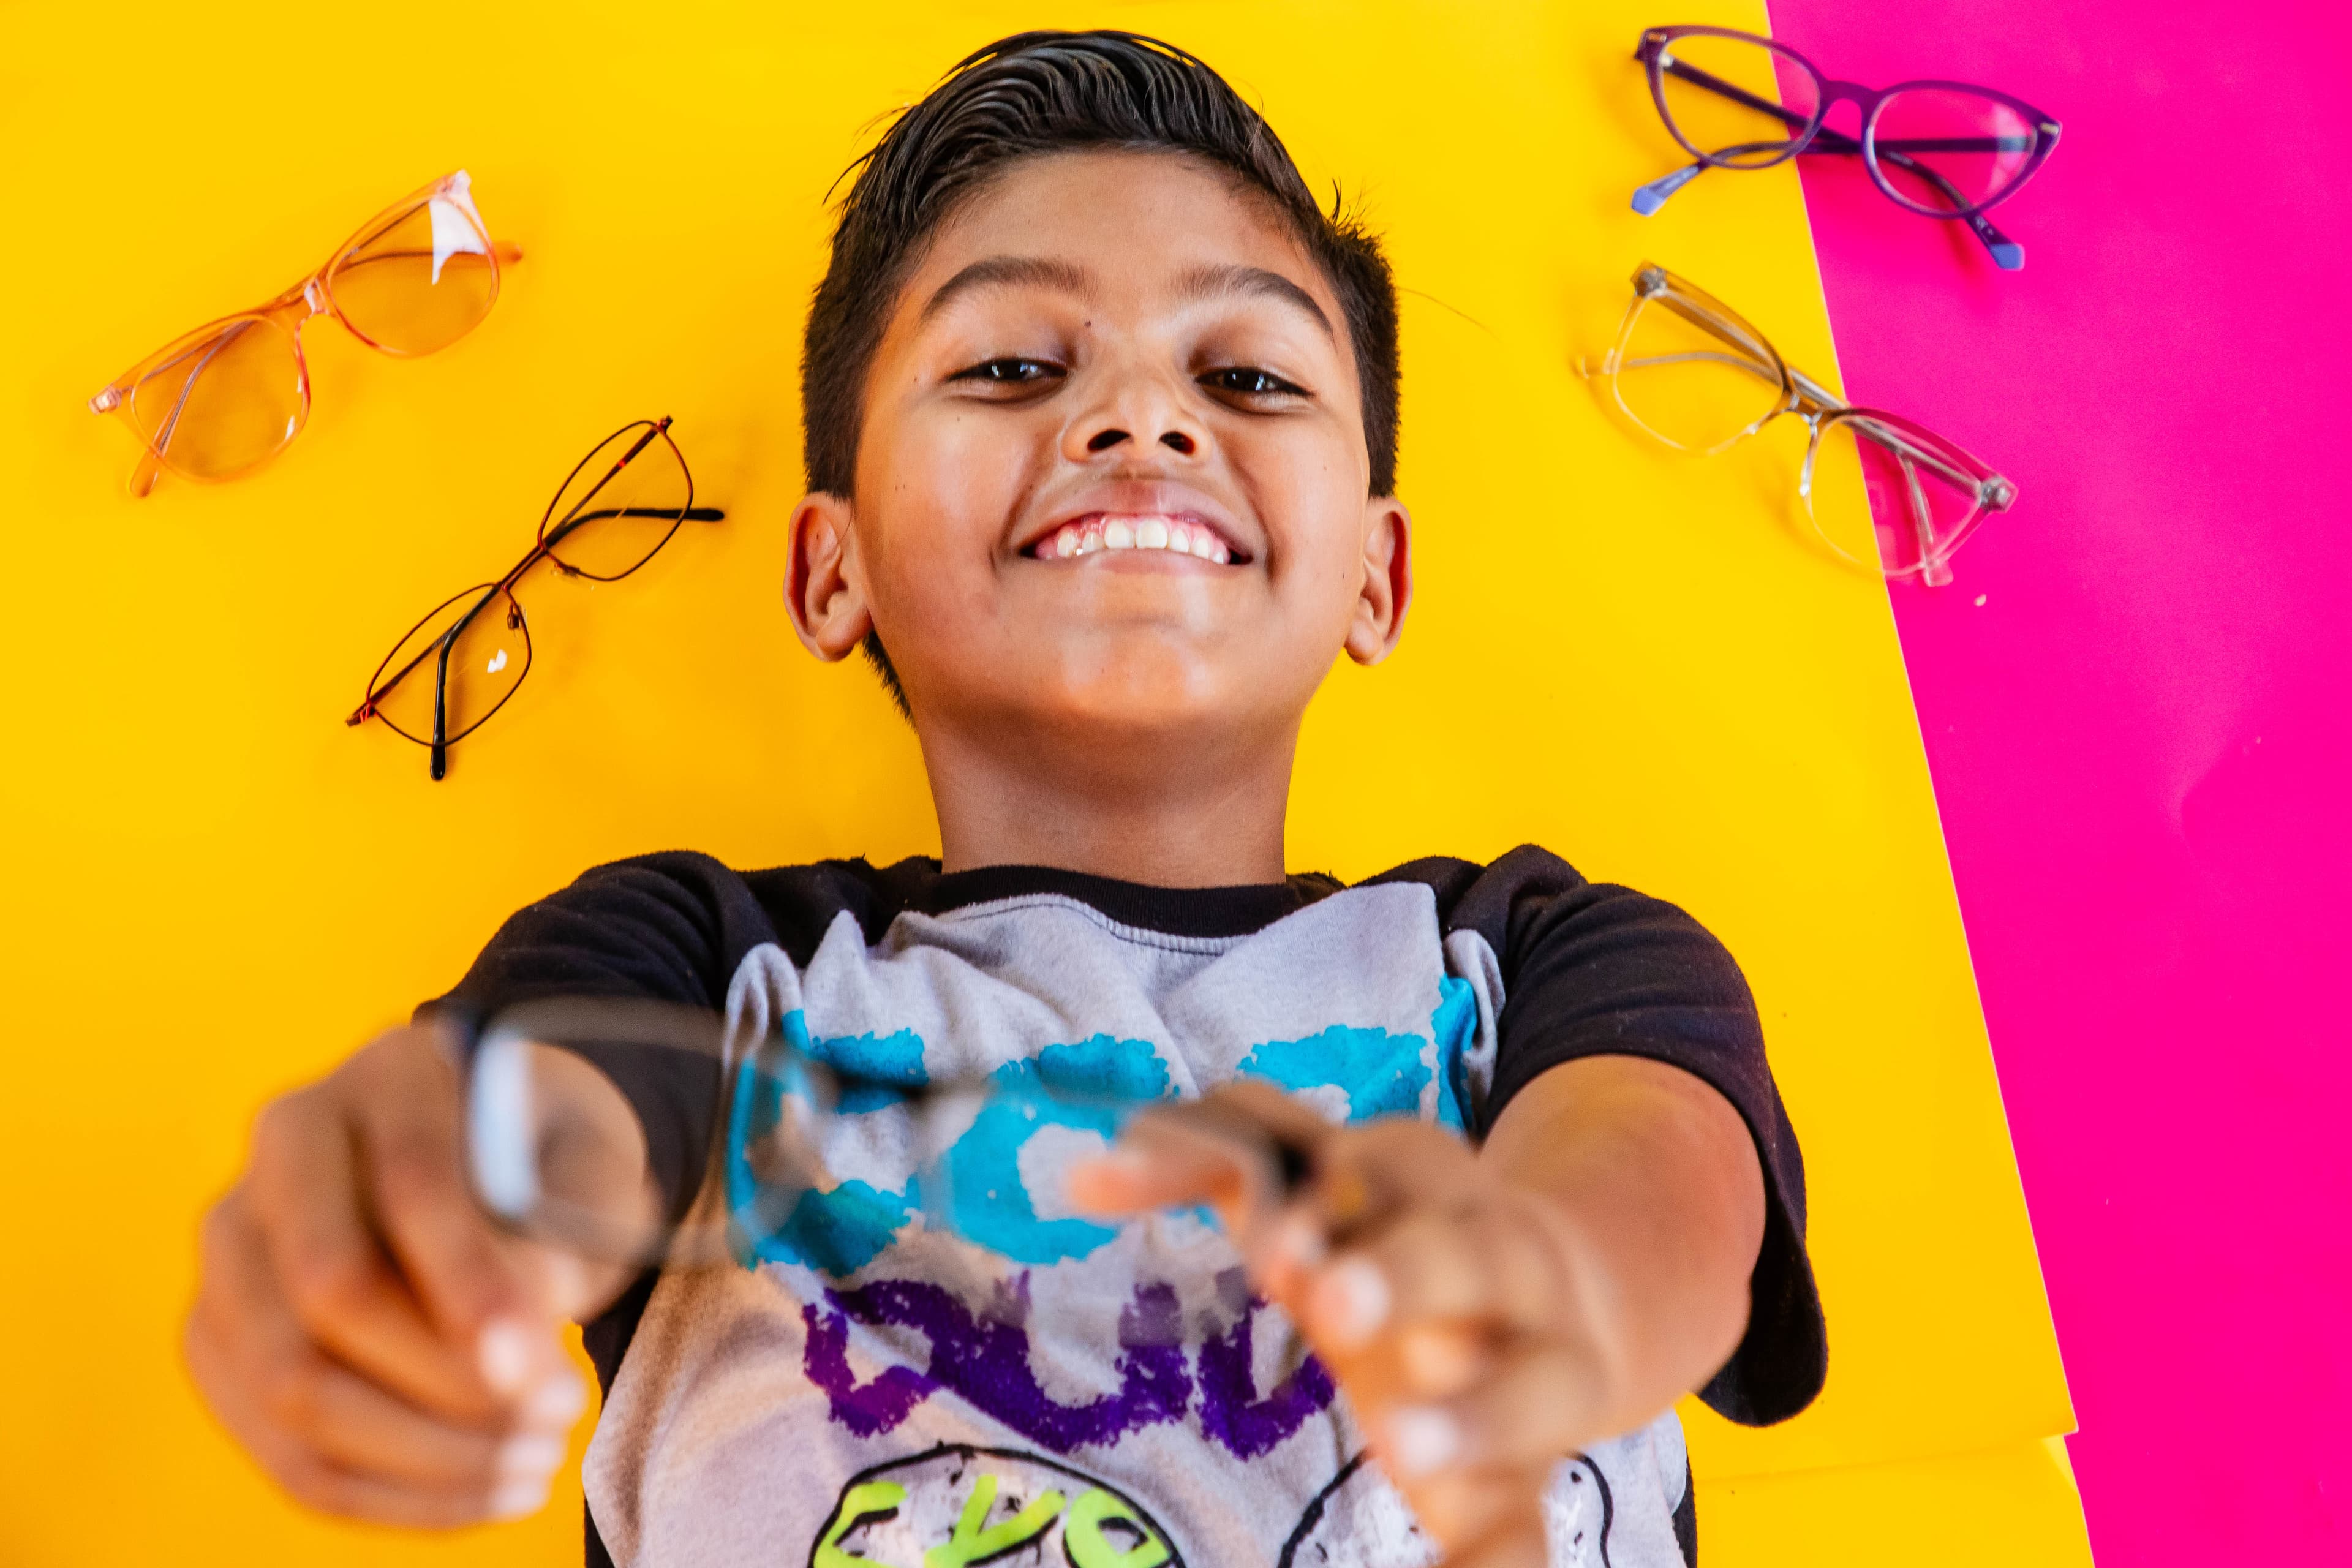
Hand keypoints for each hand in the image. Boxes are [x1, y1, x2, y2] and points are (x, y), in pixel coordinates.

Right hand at [186, 1021, 614, 1525]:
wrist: (496, 1166)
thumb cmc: (548, 1167)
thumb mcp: (583, 1176)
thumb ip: (552, 1238)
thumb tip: (514, 1345)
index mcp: (386, 1076)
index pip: (413, 1180)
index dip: (474, 1285)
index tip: (543, 1374)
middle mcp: (284, 1146)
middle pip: (329, 1287)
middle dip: (450, 1382)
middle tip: (559, 1417)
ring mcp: (235, 1243)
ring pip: (289, 1381)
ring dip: (421, 1453)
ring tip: (534, 1464)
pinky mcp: (219, 1336)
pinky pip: (280, 1444)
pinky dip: (386, 1492)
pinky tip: (483, 1492)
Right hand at [1068, 1082, 1637, 1567]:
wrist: (1529, 1271)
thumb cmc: (1493, 1395)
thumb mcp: (1502, 1477)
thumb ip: (1495, 1546)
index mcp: (1545, 1347)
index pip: (1537, 1381)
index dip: (1478, 1417)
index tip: (1400, 1452)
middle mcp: (1489, 1246)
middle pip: (1467, 1247)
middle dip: (1402, 1270)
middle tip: (1330, 1305)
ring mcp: (1408, 1182)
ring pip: (1359, 1162)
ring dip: (1290, 1199)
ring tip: (1233, 1246)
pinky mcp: (1325, 1143)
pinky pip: (1254, 1127)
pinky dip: (1181, 1145)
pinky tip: (1098, 1181)